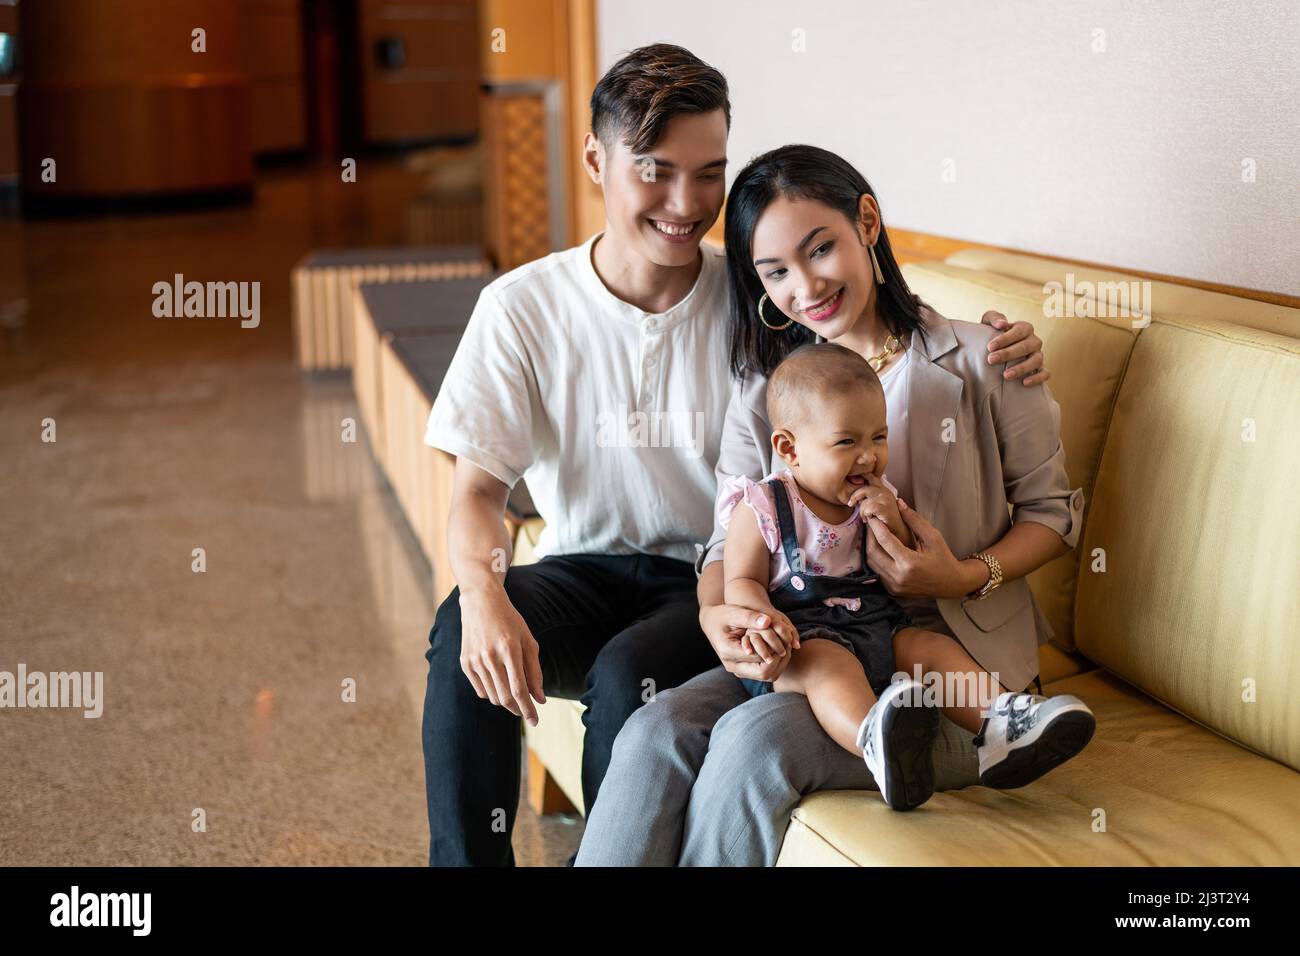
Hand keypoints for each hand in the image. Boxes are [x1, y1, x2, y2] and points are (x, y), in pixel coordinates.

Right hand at [459, 588, 545, 724]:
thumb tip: (540, 699)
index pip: (519, 690)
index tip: (535, 721)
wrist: (481, 602)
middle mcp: (490, 656)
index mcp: (509, 650)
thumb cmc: (510, 621)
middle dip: (518, 709)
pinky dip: (492, 693)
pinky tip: (499, 684)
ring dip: (506, 702)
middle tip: (527, 712)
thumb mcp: (528, 641)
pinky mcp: (465, 662)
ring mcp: (475, 660)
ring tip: (514, 695)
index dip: (528, 709)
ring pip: (492, 696)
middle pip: (505, 698)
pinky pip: (480, 690)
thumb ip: (535, 671)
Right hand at [701, 603, 797, 680]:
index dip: (774, 647)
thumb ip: (750, 617)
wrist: (712, 624)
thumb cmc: (722, 615)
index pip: (760, 657)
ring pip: (767, 676)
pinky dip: (775, 663)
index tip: (781, 634)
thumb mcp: (734, 612)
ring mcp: (738, 671)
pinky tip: (779, 649)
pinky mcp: (743, 671)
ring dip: (779, 662)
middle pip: (764, 673)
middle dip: (780, 659)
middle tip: (787, 643)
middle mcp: (732, 666)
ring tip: (785, 645)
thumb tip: (768, 621)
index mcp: (728, 652)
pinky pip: (764, 673)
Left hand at [846, 475, 903, 531]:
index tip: (851, 480)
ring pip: (865, 502)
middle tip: (850, 504)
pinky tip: (869, 519)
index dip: (860, 476)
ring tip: (865, 517)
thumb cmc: (883, 517)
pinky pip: (869, 509)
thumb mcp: (874, 503)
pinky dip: (866, 515)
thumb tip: (854, 493)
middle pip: (864, 488)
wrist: (896, 529)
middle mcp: (885, 491)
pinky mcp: (886, 508)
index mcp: (882, 488)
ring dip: (862, 512)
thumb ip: (866, 496)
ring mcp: (886, 499)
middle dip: (854, 497)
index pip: (870, 476)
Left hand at [864, 499, 974, 599]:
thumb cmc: (944, 558)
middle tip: (870, 523)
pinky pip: (877, 572)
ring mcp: (894, 586)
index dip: (876, 526)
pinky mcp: (892, 591)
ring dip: (870, 547)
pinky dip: (875, 559)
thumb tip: (898, 503)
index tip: (872, 515)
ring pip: (871, 563)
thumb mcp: (933, 536)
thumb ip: (914, 520)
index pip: (885, 540)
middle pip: (872, 552)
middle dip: (869, 535)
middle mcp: (898, 577)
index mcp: (909, 563)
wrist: (951, 584)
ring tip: (873, 533)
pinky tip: (879, 548)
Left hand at [980, 311, 1049, 386]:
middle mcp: (1034, 341)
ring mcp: (1038, 355)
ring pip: (1036, 360)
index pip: (1018, 331)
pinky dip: (1037, 378)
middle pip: (1025, 346)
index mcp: (1024, 328)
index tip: (989, 347)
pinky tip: (1024, 383)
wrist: (996, 351)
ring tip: (1005, 375)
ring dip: (1022, 368)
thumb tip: (1002, 324)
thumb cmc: (992, 334)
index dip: (1005, 339)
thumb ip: (994, 318)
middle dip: (1008, 354)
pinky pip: (1044, 373)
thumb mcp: (989, 322)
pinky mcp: (1040, 368)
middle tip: (991, 360)